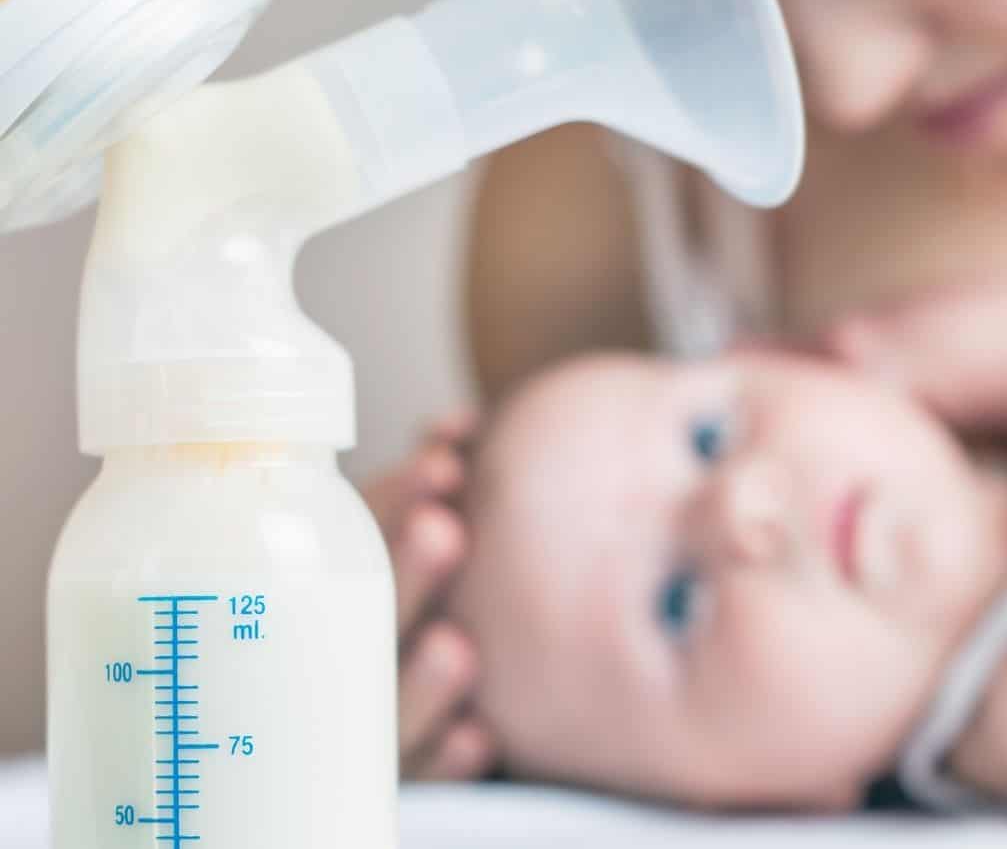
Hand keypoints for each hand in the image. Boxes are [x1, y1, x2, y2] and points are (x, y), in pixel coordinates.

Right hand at [361, 410, 495, 779]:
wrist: (408, 687)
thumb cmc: (407, 581)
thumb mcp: (404, 526)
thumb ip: (428, 482)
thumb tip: (461, 426)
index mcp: (336, 588)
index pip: (355, 540)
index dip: (394, 499)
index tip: (442, 464)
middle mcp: (345, 653)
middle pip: (367, 621)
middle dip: (406, 576)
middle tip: (443, 532)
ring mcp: (371, 719)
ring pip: (385, 708)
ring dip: (420, 683)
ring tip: (456, 650)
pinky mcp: (409, 770)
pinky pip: (424, 772)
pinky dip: (447, 758)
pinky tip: (477, 740)